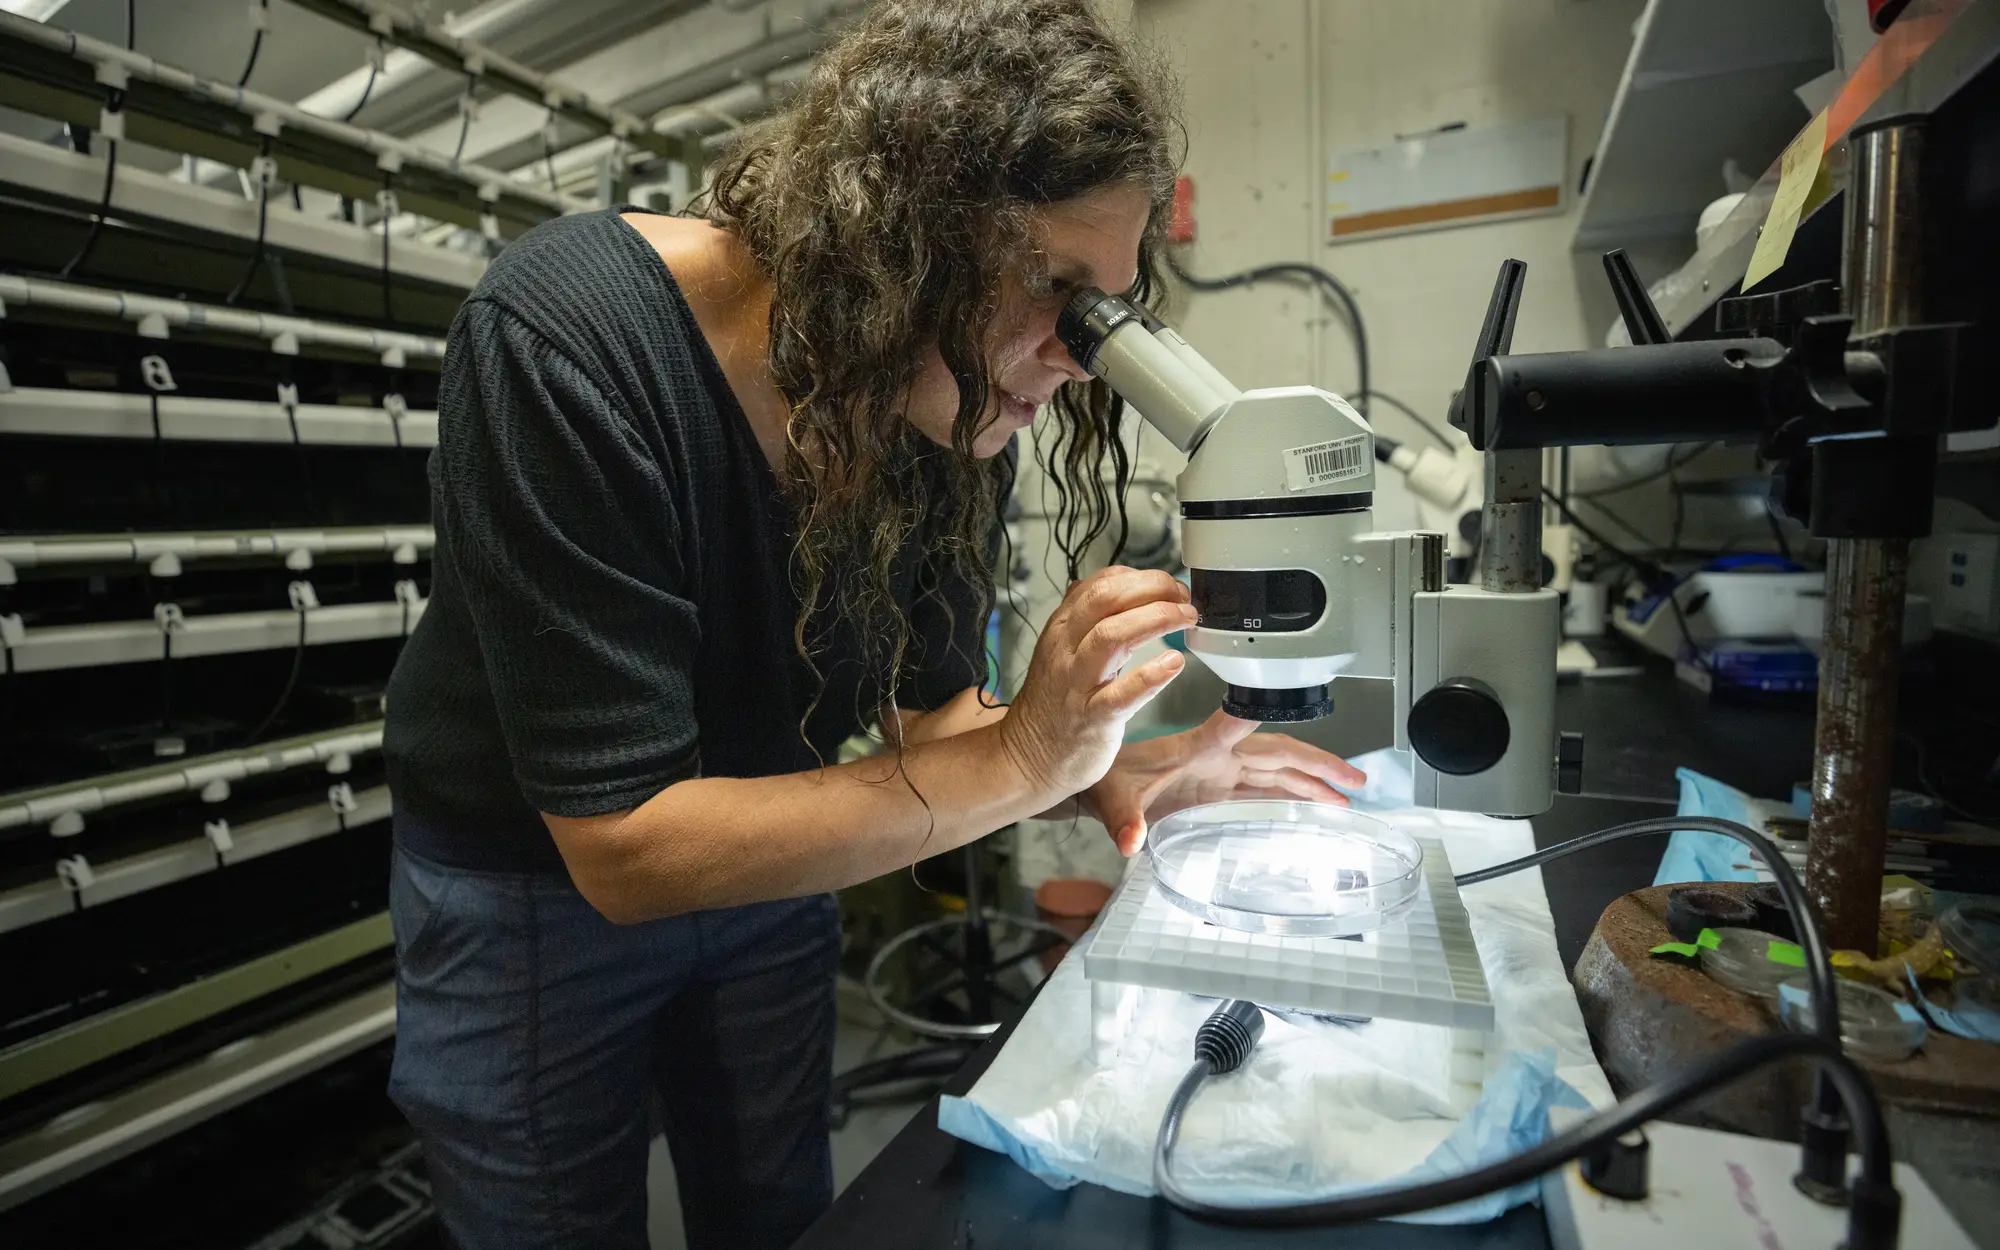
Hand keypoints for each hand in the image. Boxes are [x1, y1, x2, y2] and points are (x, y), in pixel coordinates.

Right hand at [998, 567, 1196, 806]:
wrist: (1027, 757)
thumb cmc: (1053, 704)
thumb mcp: (1062, 651)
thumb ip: (1087, 617)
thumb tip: (1116, 584)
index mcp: (1061, 629)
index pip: (1099, 584)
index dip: (1141, 578)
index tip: (1168, 585)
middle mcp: (1065, 650)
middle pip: (1105, 599)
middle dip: (1151, 588)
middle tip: (1183, 596)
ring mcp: (1077, 684)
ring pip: (1111, 636)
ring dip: (1155, 619)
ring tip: (1186, 618)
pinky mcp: (1092, 719)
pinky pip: (1121, 695)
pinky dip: (1151, 676)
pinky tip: (1175, 663)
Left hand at [1084, 709, 1366, 854]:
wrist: (1095, 782)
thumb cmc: (1105, 781)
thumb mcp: (1113, 800)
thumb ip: (1123, 821)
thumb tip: (1130, 842)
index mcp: (1197, 751)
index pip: (1235, 731)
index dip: (1266, 723)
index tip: (1292, 712)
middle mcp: (1217, 759)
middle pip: (1278, 754)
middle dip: (1318, 766)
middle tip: (1354, 780)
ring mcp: (1222, 774)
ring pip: (1279, 772)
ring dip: (1314, 783)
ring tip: (1348, 797)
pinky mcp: (1220, 789)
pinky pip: (1266, 789)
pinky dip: (1294, 796)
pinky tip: (1316, 806)